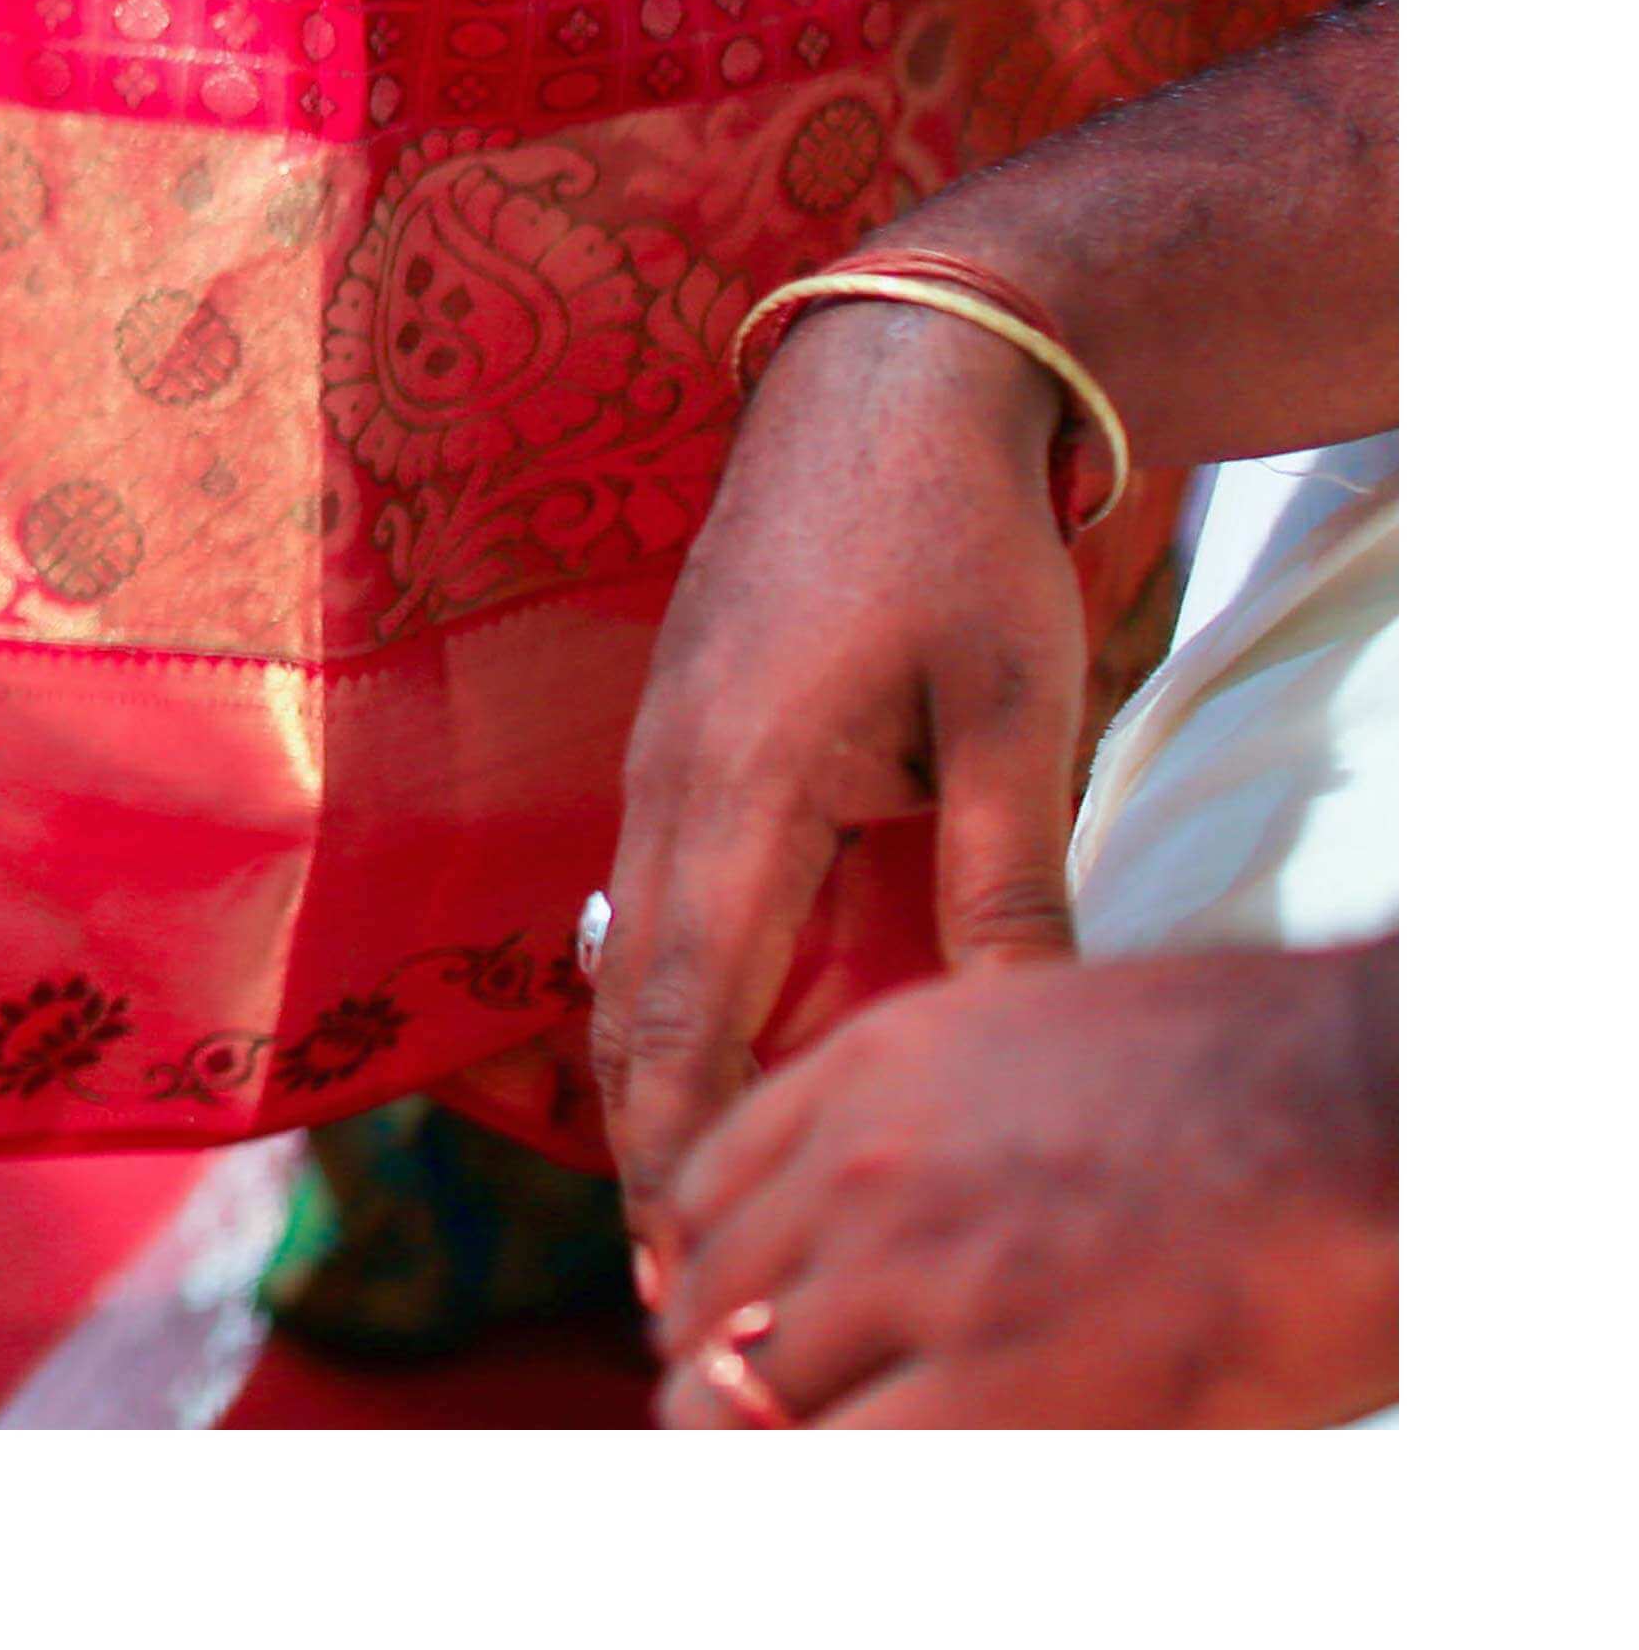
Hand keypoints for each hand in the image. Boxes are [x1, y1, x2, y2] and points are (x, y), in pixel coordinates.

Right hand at [594, 304, 1091, 1232]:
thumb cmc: (956, 536)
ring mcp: (657, 748)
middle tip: (674, 1271)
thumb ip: (1002, 876)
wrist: (882, 378)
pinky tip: (707, 1045)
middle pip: (635, 999)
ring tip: (681, 1193)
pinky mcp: (677, 731)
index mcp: (740, 775)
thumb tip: (1015, 1027)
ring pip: (633, 950)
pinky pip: (653, 892)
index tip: (687, 1245)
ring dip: (655, 1069)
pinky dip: (668, 989)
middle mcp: (666, 773)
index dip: (679, 1137)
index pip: (688, 1003)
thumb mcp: (1015, 711)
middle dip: (649, 1138)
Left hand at [648, 940, 1393, 1425]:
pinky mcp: (994, 1382)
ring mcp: (916, 1275)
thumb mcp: (1030, 1038)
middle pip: (711, 1306)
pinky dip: (826, 1494)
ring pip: (747, 1398)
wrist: (1355, 1104)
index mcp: (871, 1075)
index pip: (703, 1195)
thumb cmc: (1248, 1073)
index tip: (714, 1323)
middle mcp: (862, 1169)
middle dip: (712, 1375)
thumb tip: (892, 1202)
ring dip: (755, 1448)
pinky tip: (846, 1496)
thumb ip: (934, 1117)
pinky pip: (845, 1466)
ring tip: (779, 1478)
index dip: (701, 1279)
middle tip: (730, 1428)